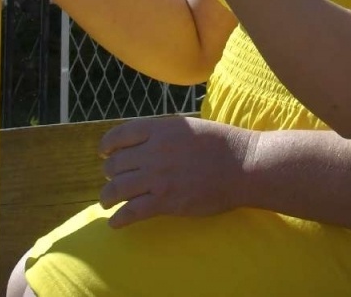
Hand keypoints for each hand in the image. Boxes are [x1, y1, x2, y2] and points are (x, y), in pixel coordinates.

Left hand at [98, 115, 258, 227]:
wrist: (245, 166)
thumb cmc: (222, 145)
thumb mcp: (189, 127)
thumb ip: (164, 134)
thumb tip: (142, 145)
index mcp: (161, 129)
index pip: (118, 136)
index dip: (107, 147)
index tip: (105, 155)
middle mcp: (155, 151)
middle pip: (114, 165)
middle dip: (110, 174)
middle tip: (116, 180)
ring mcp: (159, 177)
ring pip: (116, 189)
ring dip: (107, 198)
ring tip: (108, 202)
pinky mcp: (166, 201)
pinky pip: (130, 212)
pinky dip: (118, 220)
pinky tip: (115, 223)